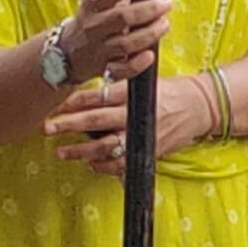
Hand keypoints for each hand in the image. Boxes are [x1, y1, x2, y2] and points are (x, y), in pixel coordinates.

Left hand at [43, 73, 214, 168]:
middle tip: (47, 127)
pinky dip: (104, 166)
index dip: (75, 100)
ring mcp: (141, 136)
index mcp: (133, 94)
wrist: (200, 107)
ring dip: (81, 150)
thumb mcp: (145, 80)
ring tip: (61, 152)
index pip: (98, 96)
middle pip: (96, 120)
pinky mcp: (147, 151)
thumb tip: (87, 81)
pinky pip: (122, 164)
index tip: (55, 103)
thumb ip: (119, 83)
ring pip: (105, 146)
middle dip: (69, 124)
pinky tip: (90, 164)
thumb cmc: (169, 90)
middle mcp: (135, 115)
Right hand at [63, 0, 175, 80]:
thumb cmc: (93, 24)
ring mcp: (97, 49)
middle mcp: (93, 26)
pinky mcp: (102, 69)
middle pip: (123, 17)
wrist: (65, 55)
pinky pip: (121, 70)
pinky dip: (137, 64)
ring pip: (126, 43)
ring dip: (150, 33)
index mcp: (92, 5)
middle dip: (149, 9)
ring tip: (164, 24)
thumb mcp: (103, 6)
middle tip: (167, 3)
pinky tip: (149, 55)